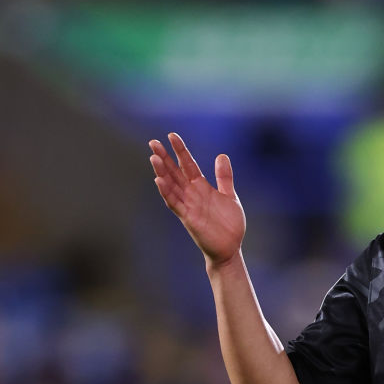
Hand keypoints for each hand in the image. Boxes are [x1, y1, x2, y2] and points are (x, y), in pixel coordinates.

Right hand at [149, 133, 244, 267]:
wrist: (230, 247)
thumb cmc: (229, 224)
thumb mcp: (230, 196)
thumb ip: (224, 177)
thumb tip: (221, 155)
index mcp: (201, 187)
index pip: (188, 165)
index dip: (180, 150)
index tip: (171, 135)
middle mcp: (192, 194)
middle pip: (175, 172)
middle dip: (164, 158)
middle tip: (152, 142)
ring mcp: (189, 206)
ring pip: (171, 186)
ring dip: (162, 172)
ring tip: (153, 157)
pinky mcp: (189, 218)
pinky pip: (175, 203)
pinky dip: (167, 192)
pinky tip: (159, 181)